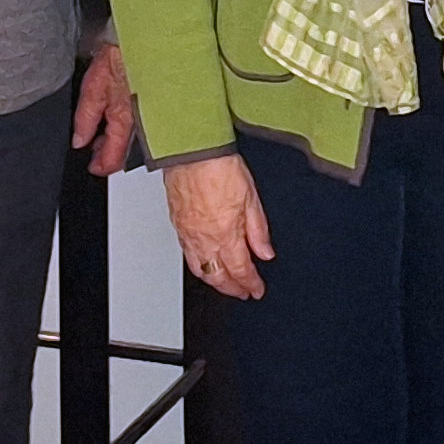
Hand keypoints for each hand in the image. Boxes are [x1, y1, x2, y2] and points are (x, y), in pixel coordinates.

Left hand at [73, 39, 138, 174]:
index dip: (101, 166)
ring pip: (132, 138)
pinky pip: (139, 123)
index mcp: (124, 120)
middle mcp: (140, 122)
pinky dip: (125, 125)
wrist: (145, 38)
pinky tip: (116, 117)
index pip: (114, 157)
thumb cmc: (121, 56)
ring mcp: (148, 114)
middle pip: (125, 151)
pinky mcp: (154, 103)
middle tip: (93, 150)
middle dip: (107, 153)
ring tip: (100, 133)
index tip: (92, 167)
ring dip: (116, 139)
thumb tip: (79, 140)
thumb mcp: (94, 87)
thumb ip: (86, 117)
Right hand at [161, 156, 272, 299]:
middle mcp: (204, 239)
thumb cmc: (219, 167)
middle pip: (218, 277)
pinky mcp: (177, 225)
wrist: (191, 152)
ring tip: (225, 284)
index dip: (250, 284)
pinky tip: (205, 263)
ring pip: (200, 270)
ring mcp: (188, 234)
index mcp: (226, 234)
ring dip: (214, 281)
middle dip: (232, 289)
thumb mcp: (251, 198)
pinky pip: (188, 255)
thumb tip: (265, 253)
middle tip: (243, 292)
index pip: (240, 270)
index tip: (257, 290)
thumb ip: (258, 230)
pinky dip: (199, 266)